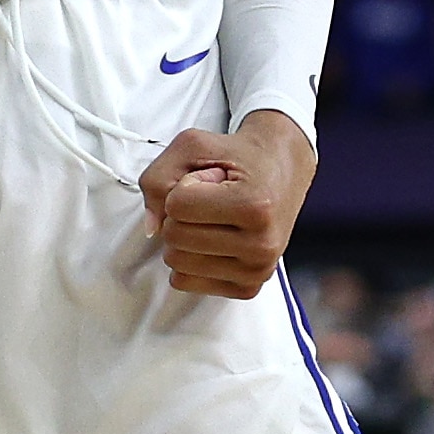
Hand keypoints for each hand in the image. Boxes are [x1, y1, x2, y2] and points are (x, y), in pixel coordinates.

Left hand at [141, 114, 309, 301]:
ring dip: (185, 236)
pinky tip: (215, 239)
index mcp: (254, 205)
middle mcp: (261, 244)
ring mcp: (257, 270)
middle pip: (174, 237)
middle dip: (181, 213)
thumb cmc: (239, 157)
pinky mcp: (248, 287)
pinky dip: (189, 259)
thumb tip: (151, 227)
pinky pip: (185, 281)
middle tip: (213, 199)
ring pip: (176, 263)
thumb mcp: (194, 145)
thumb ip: (158, 177)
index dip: (183, 186)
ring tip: (216, 218)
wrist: (281, 169)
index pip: (176, 207)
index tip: (211, 179)